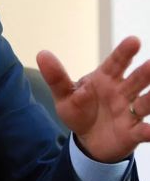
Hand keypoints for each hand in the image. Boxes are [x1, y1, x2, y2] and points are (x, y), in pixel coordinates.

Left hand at [37, 36, 149, 162]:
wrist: (87, 139)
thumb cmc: (79, 111)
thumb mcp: (64, 95)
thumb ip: (56, 77)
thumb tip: (41, 54)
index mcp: (105, 79)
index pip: (116, 63)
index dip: (124, 52)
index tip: (134, 40)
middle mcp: (122, 93)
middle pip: (136, 80)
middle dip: (145, 72)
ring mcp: (130, 112)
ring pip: (145, 103)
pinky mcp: (133, 133)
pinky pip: (143, 131)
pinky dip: (149, 131)